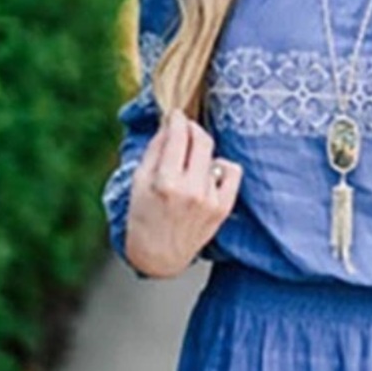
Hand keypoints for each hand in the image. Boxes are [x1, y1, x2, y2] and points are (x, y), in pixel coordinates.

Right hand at [125, 109, 242, 277]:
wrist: (158, 255)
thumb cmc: (143, 217)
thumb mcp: (138, 181)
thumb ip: (155, 149)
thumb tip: (170, 123)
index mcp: (165, 182)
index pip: (179, 136)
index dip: (178, 120)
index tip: (176, 115)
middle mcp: (191, 190)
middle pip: (202, 140)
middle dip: (192, 128)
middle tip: (185, 128)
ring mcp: (210, 200)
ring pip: (213, 156)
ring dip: (201, 153)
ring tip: (188, 165)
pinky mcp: (223, 208)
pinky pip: (232, 172)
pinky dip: (221, 168)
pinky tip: (209, 174)